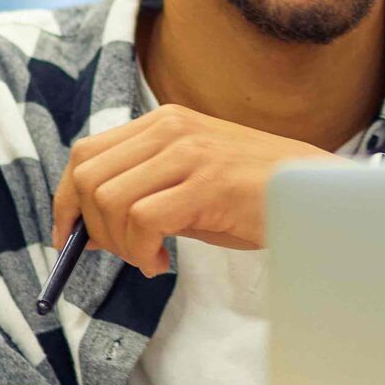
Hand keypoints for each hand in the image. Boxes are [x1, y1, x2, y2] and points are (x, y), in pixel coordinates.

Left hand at [52, 105, 337, 275]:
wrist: (318, 198)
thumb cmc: (257, 197)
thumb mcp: (193, 181)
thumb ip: (145, 190)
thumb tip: (88, 230)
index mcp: (165, 122)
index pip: (86, 154)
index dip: (66, 199)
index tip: (69, 237)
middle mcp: (171, 129)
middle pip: (87, 178)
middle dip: (90, 227)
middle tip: (123, 254)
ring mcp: (189, 153)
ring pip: (108, 200)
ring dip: (119, 244)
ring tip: (150, 257)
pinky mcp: (206, 183)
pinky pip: (141, 220)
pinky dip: (141, 251)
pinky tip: (163, 261)